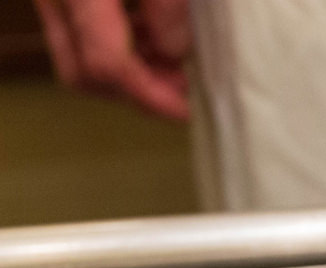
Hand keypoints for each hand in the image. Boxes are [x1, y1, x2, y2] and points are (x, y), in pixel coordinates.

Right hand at [33, 0, 190, 119]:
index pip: (107, 65)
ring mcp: (53, 1)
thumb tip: (175, 52)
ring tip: (174, 65)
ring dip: (130, 74)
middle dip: (137, 92)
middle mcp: (55, 1)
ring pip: (80, 60)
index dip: (150, 96)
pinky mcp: (61, 1)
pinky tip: (153, 39)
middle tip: (181, 89)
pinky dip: (118, 50)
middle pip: (85, 74)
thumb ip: (167, 8)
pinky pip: (79, 38)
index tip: (184, 111)